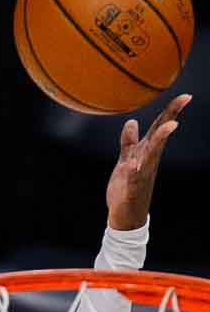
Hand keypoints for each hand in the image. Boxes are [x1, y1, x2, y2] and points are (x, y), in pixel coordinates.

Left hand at [106, 93, 190, 229]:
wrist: (125, 216)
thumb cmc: (127, 187)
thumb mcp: (126, 159)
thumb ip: (129, 141)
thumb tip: (132, 121)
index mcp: (146, 152)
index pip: (159, 128)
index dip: (171, 111)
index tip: (186, 95)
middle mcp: (148, 160)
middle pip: (160, 135)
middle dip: (171, 116)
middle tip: (185, 99)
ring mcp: (142, 173)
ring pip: (152, 154)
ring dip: (160, 140)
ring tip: (170, 126)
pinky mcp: (132, 188)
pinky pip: (133, 177)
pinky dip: (133, 170)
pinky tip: (133, 164)